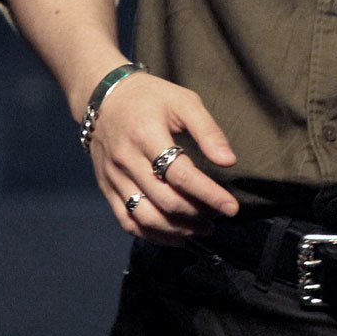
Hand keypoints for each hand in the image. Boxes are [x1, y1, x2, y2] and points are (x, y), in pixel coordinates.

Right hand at [86, 71, 238, 244]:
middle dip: (195, 215)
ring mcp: (114, 177)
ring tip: (200, 230)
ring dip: (176, 230)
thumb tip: (229, 162)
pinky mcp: (107, 188)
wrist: (105, 98)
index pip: (181, 174)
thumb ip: (207, 130)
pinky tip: (174, 237)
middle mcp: (127, 160)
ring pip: (145, 216)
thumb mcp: (184, 101)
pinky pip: (127, 221)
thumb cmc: (151, 98)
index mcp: (147, 134)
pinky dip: (152, 235)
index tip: (231, 208)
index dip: (208, 194)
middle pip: (164, 199)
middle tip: (218, 218)